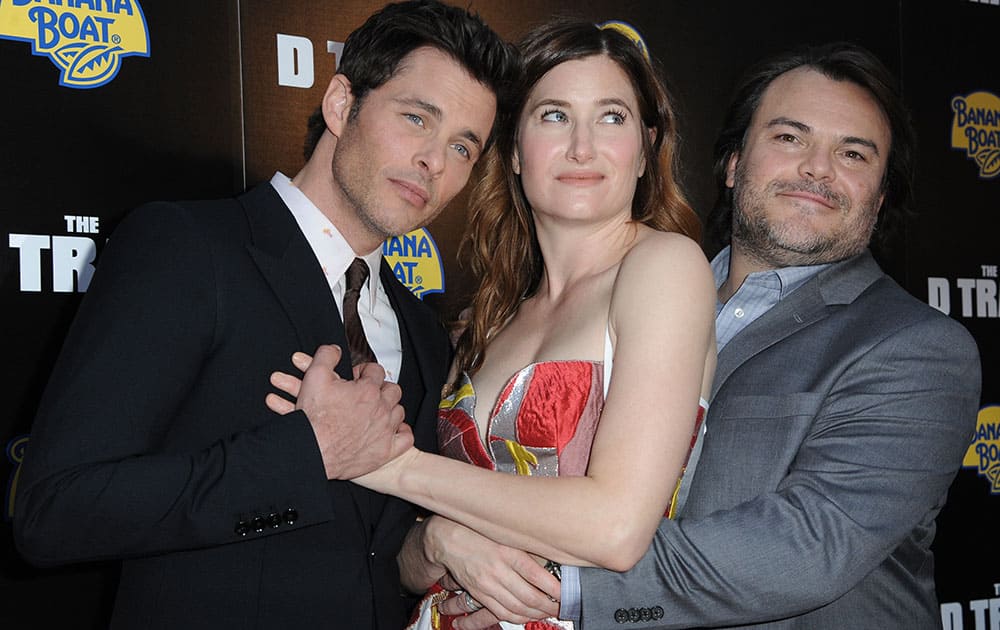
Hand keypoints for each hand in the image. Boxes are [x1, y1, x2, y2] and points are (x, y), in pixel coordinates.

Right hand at [267, 345, 410, 478]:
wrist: (311, 450)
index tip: (356, 377)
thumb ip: (327, 356)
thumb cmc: (313, 419)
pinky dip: (402, 432)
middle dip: (380, 388)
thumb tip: (335, 350)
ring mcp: (385, 430)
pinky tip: (392, 430)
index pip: (376, 371)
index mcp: (367, 390)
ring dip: (389, 409)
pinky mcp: (385, 451)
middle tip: (367, 393)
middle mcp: (381, 409)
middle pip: (392, 390)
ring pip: (399, 412)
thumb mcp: (314, 377)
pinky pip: (406, 438)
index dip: (364, 371)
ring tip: (376, 410)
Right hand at [422, 516, 558, 625]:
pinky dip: (516, 617)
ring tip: (548, 613)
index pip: (539, 577)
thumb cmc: (479, 531)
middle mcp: (498, 570)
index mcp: (509, 552)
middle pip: (530, 597)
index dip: (556, 589)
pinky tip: (526, 616)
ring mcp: (488, 584)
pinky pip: (500, 611)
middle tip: (562, 607)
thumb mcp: (505, 533)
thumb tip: (551, 556)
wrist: (447, 538)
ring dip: (535, 614)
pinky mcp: (479, 593)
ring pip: (517, 608)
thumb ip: (525, 546)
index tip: (567, 593)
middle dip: (549, 606)